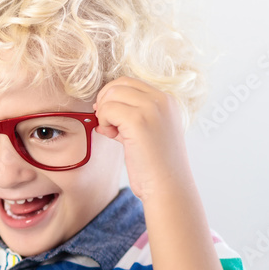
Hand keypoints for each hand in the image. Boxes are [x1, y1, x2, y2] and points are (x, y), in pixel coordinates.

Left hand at [93, 77, 191, 201]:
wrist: (168, 186)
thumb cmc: (155, 165)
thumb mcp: (146, 132)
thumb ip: (129, 116)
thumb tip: (101, 106)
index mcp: (167, 100)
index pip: (130, 82)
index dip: (113, 97)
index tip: (110, 117)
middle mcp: (162, 100)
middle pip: (119, 84)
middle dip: (105, 102)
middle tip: (107, 124)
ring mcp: (152, 108)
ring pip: (111, 95)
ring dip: (104, 113)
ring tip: (113, 133)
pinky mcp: (139, 121)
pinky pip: (107, 110)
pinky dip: (104, 122)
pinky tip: (113, 137)